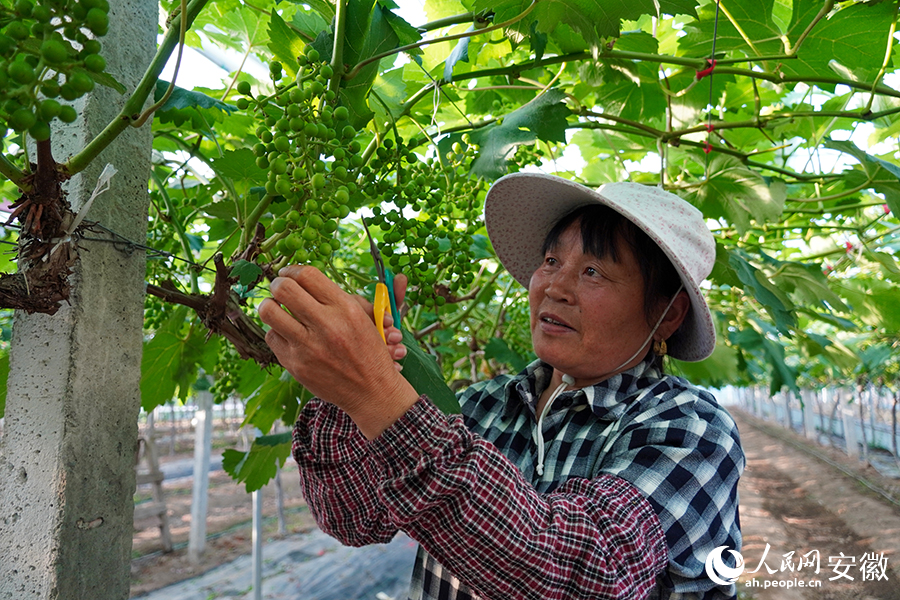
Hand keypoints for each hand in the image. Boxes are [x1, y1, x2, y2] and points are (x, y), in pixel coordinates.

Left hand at [258, 266, 418, 438]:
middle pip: (283, 288)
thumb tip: (302, 278)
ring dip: (271, 305)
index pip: (307, 275)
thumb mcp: (365, 318)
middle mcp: (326, 324)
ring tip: (278, 308)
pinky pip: (271, 336)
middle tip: (280, 288)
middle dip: (278, 284)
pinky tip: (288, 334)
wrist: (372, 391)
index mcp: (346, 308)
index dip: (293, 270)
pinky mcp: (295, 364)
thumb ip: (336, 297)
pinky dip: (277, 331)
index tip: (290, 274)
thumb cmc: (369, 351)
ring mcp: (308, 346)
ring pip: (269, 311)